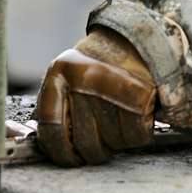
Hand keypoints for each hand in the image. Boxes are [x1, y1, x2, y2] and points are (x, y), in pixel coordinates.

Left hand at [35, 28, 156, 166]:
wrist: (140, 35)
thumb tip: (52, 146)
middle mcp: (84, 79)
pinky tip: (136, 115)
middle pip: (84, 143)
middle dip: (95, 150)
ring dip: (118, 140)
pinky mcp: (140, 95)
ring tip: (121, 117)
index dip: (60, 152)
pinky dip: (138, 134)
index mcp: (60, 73)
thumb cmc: (104, 59)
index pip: (51, 128)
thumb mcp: (71, 73)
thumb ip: (59, 106)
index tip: (70, 158)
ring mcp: (112, 87)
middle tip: (103, 139)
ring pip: (111, 143)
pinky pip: (135, 136)